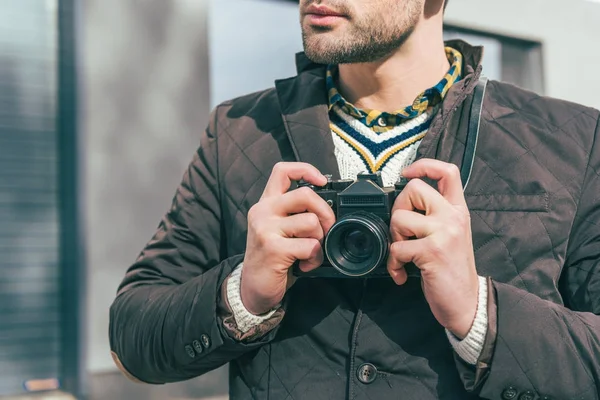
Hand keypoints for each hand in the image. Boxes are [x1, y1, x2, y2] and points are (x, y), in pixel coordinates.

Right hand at [241, 162, 334, 314]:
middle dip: (326, 213)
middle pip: (305, 194)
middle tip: (326, 230)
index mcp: (267, 203)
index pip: (282, 170)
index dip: (306, 169)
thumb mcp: (278, 229)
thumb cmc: (272, 258)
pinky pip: (310, 246)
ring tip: (311, 252)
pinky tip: (306, 265)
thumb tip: (327, 206)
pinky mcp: (273, 248)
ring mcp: (266, 229)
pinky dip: (315, 258)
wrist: (252, 288)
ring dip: (320, 240)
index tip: (322, 181)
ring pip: (311, 222)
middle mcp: (263, 211)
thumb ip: (294, 213)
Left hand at [387, 159, 478, 338]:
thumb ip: (434, 216)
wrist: (467, 303)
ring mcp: (444, 233)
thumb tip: (404, 203)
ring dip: (393, 238)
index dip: (424, 165)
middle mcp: (452, 217)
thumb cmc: (452, 270)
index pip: (447, 171)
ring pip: (400, 217)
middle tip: (401, 230)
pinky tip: (400, 272)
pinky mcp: (432, 252)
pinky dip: (392, 263)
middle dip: (397, 208)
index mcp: (457, 210)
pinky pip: (397, 248)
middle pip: (414, 188)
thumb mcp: (451, 235)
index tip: (406, 173)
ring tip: (402, 253)